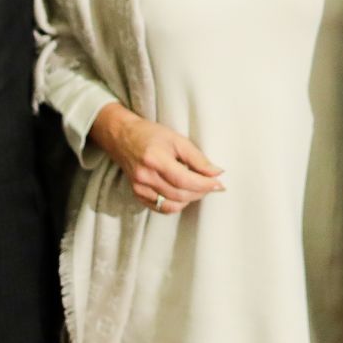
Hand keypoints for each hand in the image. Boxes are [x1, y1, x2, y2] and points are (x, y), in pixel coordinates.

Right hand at [91, 103, 223, 214]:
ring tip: (198, 188)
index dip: (204, 184)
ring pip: (172, 204)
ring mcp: (139, 188)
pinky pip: (161, 208)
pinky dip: (176, 204)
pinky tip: (183, 194)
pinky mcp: (137, 194)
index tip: (219, 184)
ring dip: (190, 199)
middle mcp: (145, 176)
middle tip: (212, 185)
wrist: (122, 137)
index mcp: (155, 159)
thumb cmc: (151, 134)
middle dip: (201, 192)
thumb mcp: (177, 139)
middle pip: (180, 194)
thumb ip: (197, 157)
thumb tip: (217, 173)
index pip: (184, 180)